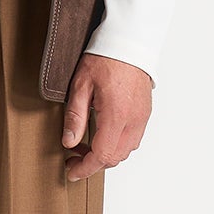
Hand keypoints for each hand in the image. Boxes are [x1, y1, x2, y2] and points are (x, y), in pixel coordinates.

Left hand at [61, 53, 152, 180]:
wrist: (128, 42)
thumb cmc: (105, 58)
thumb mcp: (81, 85)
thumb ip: (75, 116)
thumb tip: (69, 141)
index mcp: (116, 116)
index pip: (102, 155)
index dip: (85, 168)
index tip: (72, 171)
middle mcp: (133, 120)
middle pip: (115, 157)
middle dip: (93, 162)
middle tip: (73, 155)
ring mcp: (142, 117)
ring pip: (126, 150)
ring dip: (106, 153)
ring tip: (85, 143)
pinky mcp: (144, 112)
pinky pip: (133, 138)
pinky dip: (117, 143)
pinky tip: (102, 133)